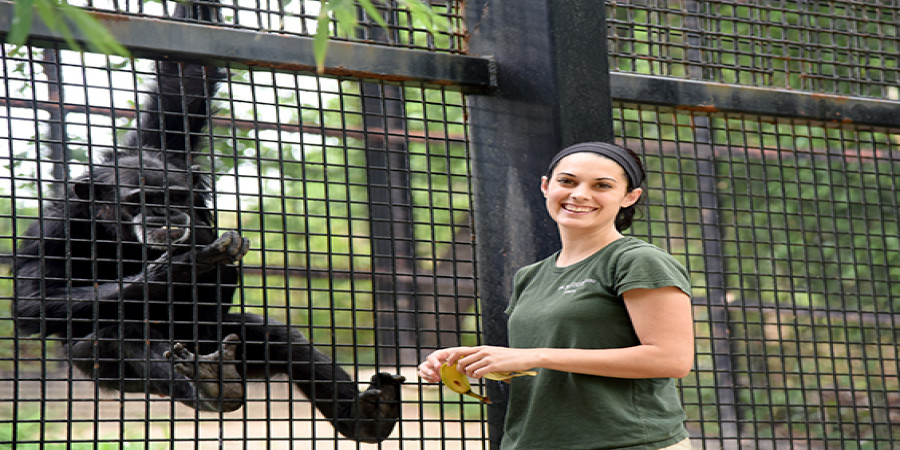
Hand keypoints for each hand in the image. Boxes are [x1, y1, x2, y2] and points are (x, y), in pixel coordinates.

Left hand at [418, 346, 537, 380]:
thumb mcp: (493, 354)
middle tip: (462, 372)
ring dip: (468, 373)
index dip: (451, 356)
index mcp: (482, 348)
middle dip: (458, 367)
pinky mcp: (494, 365)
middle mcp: (483, 351)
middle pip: (461, 359)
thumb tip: (471, 364)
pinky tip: (480, 376)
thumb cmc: (509, 358)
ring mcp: (488, 358)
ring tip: (475, 374)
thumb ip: (482, 357)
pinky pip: (478, 372)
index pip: (461, 350)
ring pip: (468, 367)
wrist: (524, 357)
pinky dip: (476, 376)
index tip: (447, 362)